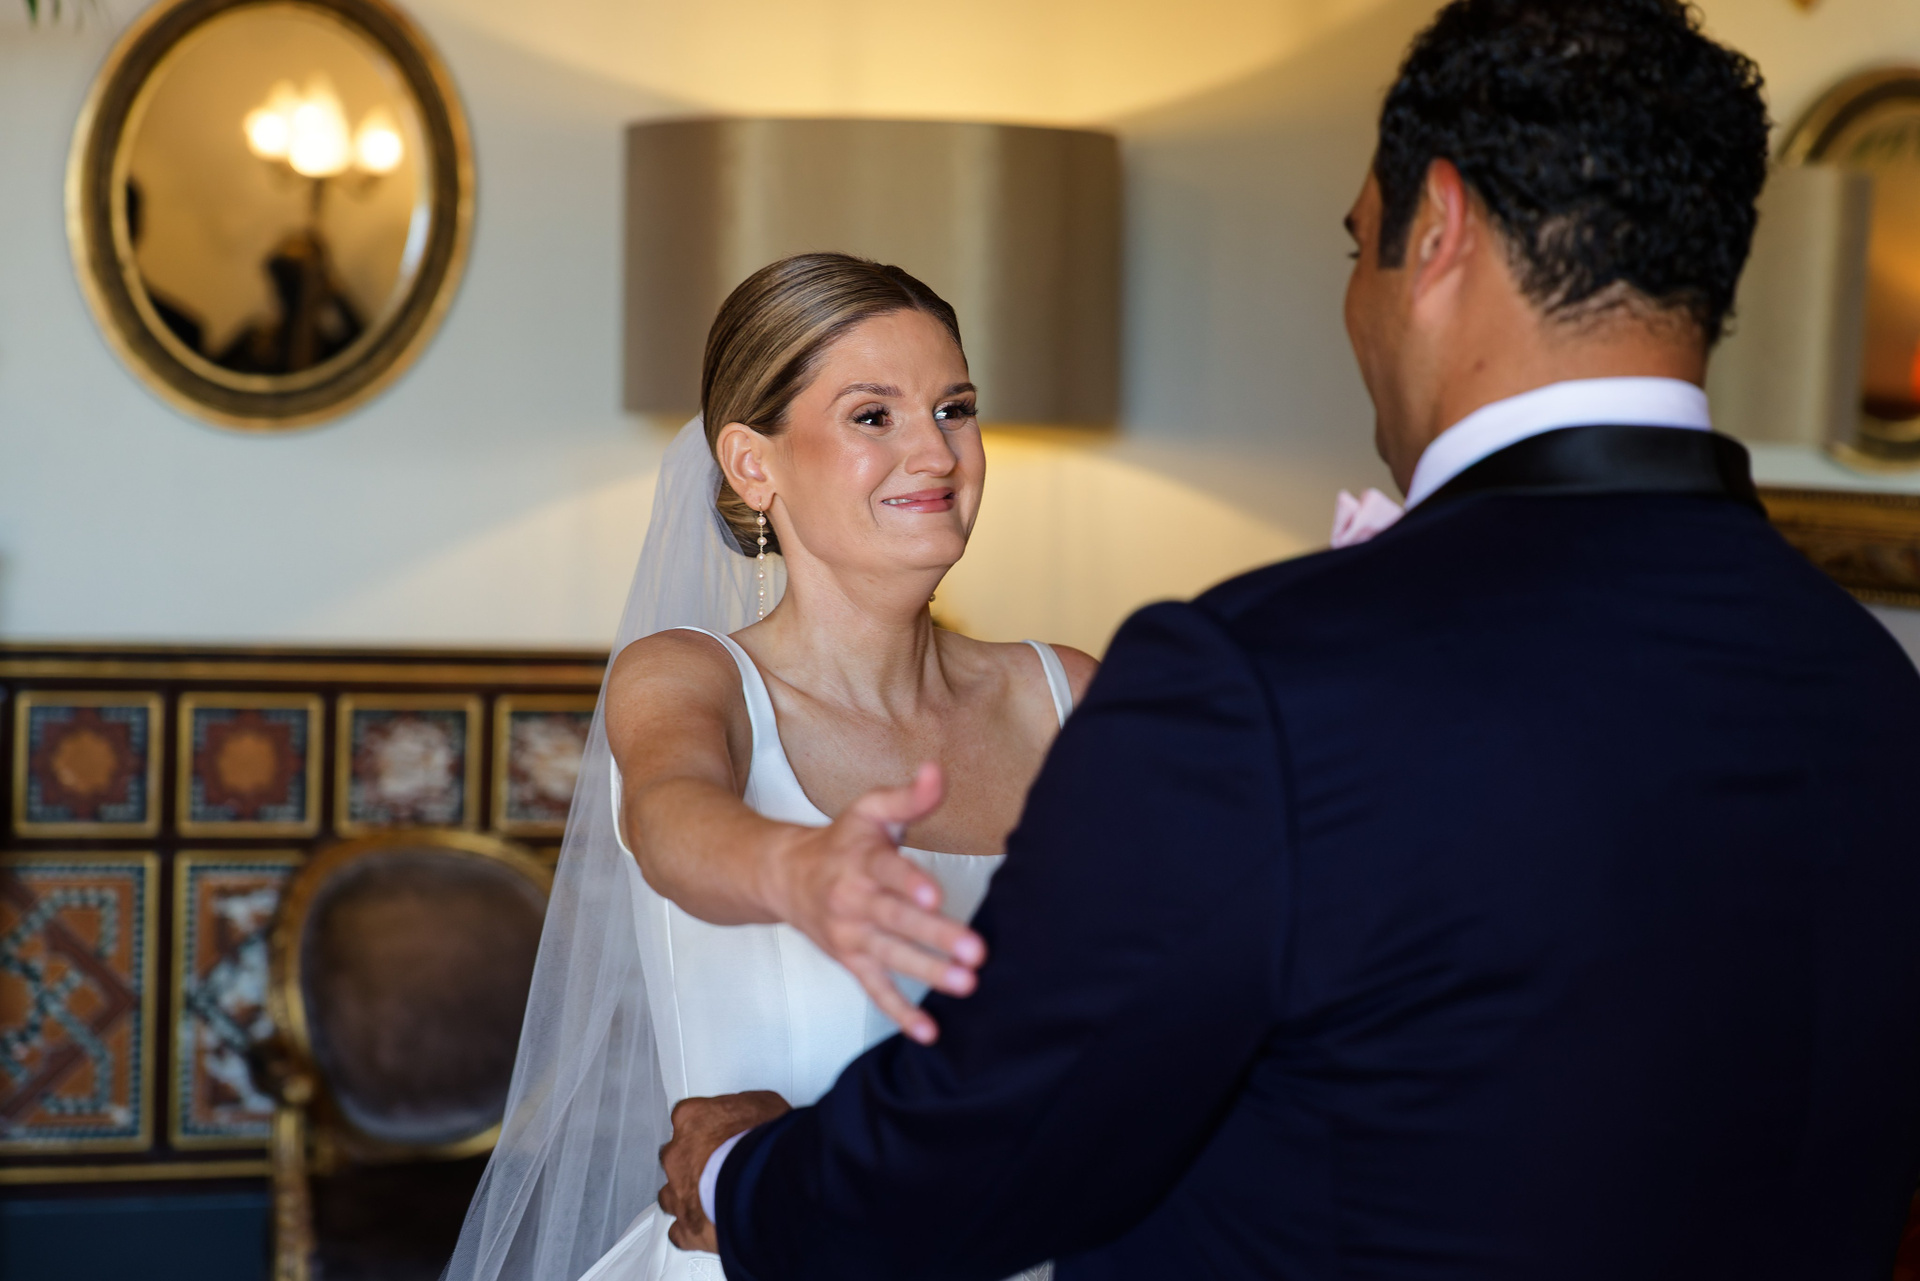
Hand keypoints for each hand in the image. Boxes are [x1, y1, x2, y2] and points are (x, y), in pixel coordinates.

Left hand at [659, 1091, 792, 1252]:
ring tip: (712, 1197)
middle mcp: (678, 1154)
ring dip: (688, 1195)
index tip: (719, 1131)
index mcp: (692, 1119)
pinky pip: (679, 1231)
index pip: (686, 1116)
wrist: (763, 1183)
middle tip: (720, 1165)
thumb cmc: (764, 1143)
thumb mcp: (764, 1105)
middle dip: (694, 1161)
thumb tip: (750, 1114)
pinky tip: (707, 1227)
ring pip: (670, 1194)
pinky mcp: (686, 1226)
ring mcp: (678, 1191)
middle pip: (675, 1155)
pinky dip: (691, 1230)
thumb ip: (745, 1109)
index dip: (706, 1126)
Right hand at [770, 762, 985, 1043]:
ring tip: (966, 985)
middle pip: (897, 920)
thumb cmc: (840, 841)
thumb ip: (908, 796)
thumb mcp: (870, 810)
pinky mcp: (852, 961)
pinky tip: (929, 1032)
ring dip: (928, 974)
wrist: (784, 877)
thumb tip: (937, 771)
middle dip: (936, 937)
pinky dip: (900, 1013)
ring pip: (891, 958)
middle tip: (975, 953)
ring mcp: (852, 936)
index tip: (935, 893)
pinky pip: (875, 990)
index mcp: (861, 861)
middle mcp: (854, 901)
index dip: (909, 882)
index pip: (885, 872)